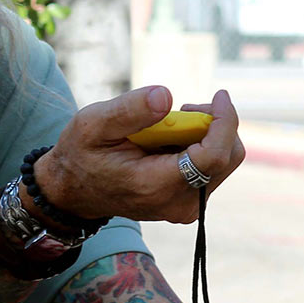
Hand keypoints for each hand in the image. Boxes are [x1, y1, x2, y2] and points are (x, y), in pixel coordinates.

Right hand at [37, 87, 244, 225]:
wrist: (76, 190)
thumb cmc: (82, 153)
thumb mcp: (93, 124)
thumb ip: (129, 110)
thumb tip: (166, 96)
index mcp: (156, 185)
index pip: (213, 157)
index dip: (224, 122)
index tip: (220, 95)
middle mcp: (178, 203)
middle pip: (228, 157)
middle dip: (214, 124)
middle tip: (179, 111)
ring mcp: (187, 207)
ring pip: (224, 161)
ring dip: (207, 134)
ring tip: (169, 126)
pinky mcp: (190, 203)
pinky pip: (213, 167)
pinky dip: (201, 146)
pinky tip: (170, 141)